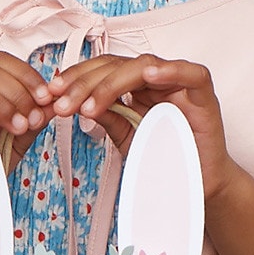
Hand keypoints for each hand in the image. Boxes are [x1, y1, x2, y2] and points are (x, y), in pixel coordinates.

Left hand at [46, 54, 238, 201]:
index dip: (76, 78)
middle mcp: (156, 78)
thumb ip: (107, 118)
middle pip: (116, 65)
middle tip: (61, 103)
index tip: (50, 95)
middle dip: (84, 83)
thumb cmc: (165, 160)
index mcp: (136, 85)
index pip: (103, 70)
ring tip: (89, 106)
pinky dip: (169, 70)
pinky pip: (188, 72)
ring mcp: (179, 82)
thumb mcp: (127, 138)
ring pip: (142, 65)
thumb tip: (74, 102)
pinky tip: (147, 76)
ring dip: (112, 83)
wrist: (199, 188)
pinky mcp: (203, 92)